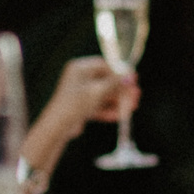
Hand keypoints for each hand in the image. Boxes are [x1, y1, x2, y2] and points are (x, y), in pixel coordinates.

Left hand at [24, 57, 136, 177]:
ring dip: (118, 102)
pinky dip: (108, 110)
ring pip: (103, 95)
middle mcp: (79, 78)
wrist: (57, 127)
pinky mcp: (81, 107)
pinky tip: (119, 116)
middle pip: (106, 81)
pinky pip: (98, 106)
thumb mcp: (97, 91)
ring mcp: (80, 93)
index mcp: (80, 68)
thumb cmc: (74, 105)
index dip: (120, 73)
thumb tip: (130, 76)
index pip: (105, 66)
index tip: (133, 80)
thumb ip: (115, 83)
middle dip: (121, 90)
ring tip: (131, 108)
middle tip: (136, 96)